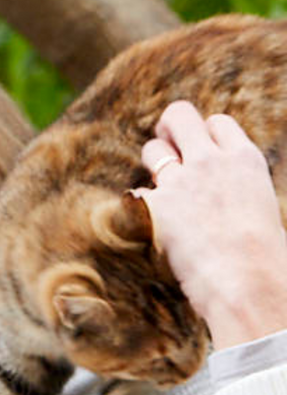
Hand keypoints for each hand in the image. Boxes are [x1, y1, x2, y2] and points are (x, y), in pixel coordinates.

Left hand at [135, 100, 286, 349]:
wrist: (245, 278)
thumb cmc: (258, 256)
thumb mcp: (256, 206)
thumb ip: (234, 188)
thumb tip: (220, 200)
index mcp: (243, 158)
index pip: (216, 122)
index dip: (203, 136)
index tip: (199, 154)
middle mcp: (211, 161)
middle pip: (179, 116)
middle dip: (167, 128)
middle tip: (164, 149)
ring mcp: (181, 182)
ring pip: (153, 149)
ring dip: (151, 165)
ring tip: (158, 189)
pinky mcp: (155, 207)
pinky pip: (135, 194)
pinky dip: (137, 208)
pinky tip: (146, 223)